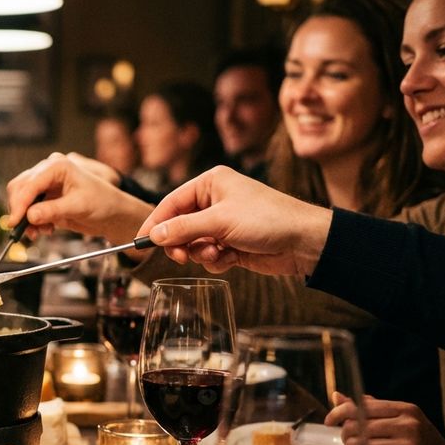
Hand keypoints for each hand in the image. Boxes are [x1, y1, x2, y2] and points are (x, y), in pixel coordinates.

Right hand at [5, 152, 150, 243]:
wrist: (111, 213)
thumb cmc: (103, 202)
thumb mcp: (78, 206)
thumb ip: (52, 210)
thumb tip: (30, 216)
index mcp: (58, 166)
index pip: (30, 184)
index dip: (20, 203)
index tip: (15, 221)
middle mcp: (48, 172)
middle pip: (20, 188)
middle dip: (20, 210)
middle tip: (22, 229)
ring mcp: (46, 185)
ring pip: (21, 199)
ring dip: (25, 218)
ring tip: (38, 232)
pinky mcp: (45, 199)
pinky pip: (29, 209)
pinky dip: (31, 222)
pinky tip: (44, 229)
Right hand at [136, 166, 333, 276]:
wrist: (305, 242)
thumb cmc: (267, 219)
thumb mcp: (220, 221)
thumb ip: (183, 228)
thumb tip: (153, 235)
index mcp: (211, 183)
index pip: (171, 202)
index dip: (154, 223)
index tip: (140, 242)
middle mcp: (215, 201)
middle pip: (179, 225)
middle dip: (181, 243)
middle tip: (182, 256)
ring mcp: (223, 223)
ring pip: (193, 243)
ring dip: (201, 253)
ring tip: (217, 254)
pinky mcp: (231, 243)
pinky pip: (208, 255)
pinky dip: (215, 261)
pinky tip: (230, 259)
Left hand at [326, 393, 444, 444]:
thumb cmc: (421, 444)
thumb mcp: (402, 420)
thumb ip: (371, 409)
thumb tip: (337, 396)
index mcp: (406, 410)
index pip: (362, 406)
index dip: (339, 413)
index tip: (329, 421)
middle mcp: (408, 425)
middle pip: (358, 427)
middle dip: (346, 436)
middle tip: (348, 443)